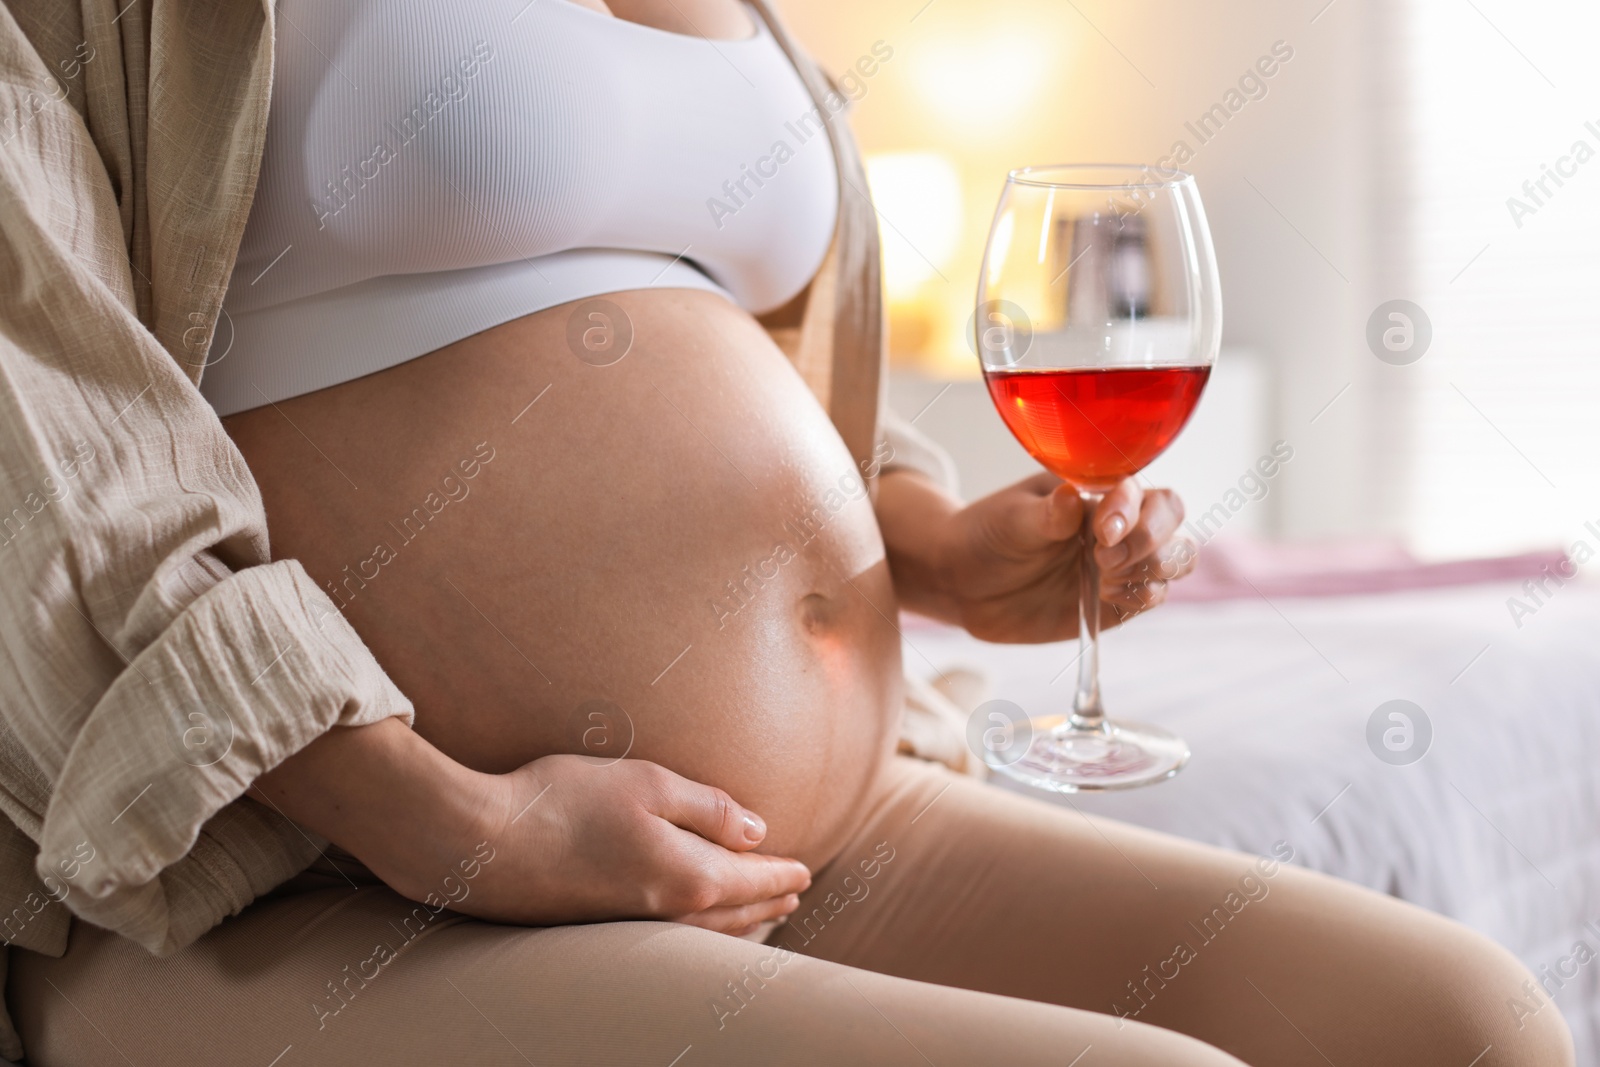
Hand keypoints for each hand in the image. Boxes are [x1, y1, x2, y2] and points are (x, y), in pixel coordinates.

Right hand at [252, 721, 810, 936]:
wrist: (476, 843)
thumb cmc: (562, 801)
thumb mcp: (647, 783)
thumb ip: (708, 807)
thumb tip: (757, 831)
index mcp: (686, 877)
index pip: (753, 880)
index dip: (782, 874)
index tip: (806, 873)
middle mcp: (663, 913)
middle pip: (734, 915)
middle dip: (767, 903)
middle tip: (793, 894)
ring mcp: (626, 927)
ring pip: (703, 933)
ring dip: (737, 923)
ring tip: (757, 914)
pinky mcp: (594, 927)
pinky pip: (669, 936)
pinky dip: (698, 930)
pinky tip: (688, 917)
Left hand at [877, 470, 1195, 642]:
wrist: (963, 581)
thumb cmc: (987, 535)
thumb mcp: (1009, 520)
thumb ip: (1045, 515)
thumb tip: (1070, 500)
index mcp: (1096, 489)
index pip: (1142, 489)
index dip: (1134, 509)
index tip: (1102, 530)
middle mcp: (1119, 522)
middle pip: (1173, 520)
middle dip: (1151, 540)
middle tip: (1103, 557)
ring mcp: (1122, 562)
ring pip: (1177, 558)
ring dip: (1156, 568)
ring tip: (1107, 579)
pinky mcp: (1117, 601)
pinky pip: (1153, 596)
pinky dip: (1144, 596)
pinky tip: (1108, 595)